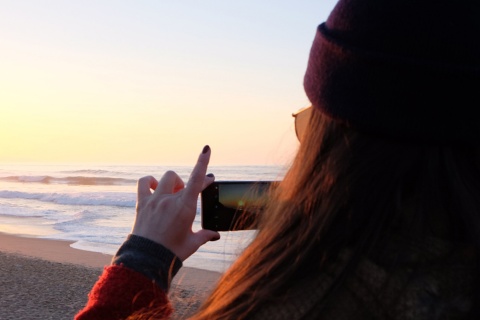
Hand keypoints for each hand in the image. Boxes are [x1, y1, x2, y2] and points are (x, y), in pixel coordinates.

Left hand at [131, 145, 219, 260]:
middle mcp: (170, 200)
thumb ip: (205, 235)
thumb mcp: (192, 243)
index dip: (202, 162)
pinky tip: (154, 189)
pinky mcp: (142, 203)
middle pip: (181, 179)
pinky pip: (144, 182)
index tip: (206, 149)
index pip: (197, 180)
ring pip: (165, 178)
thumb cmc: (172, 252)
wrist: (148, 260)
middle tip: (187, 195)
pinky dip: (149, 182)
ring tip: (172, 194)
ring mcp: (154, 200)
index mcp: (185, 207)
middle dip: (187, 184)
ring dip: (171, 182)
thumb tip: (215, 235)